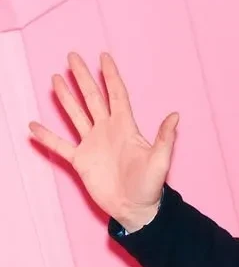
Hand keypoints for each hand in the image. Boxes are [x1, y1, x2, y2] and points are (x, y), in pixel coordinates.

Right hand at [29, 53, 177, 231]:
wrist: (136, 210)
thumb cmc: (150, 186)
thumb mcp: (160, 161)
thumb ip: (165, 138)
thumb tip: (175, 116)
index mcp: (125, 128)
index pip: (116, 94)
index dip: (110, 76)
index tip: (104, 56)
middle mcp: (107, 131)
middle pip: (92, 98)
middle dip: (83, 77)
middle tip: (72, 56)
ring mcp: (93, 145)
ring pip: (76, 115)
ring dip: (66, 97)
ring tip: (56, 78)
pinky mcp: (81, 161)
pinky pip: (60, 145)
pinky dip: (47, 137)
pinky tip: (33, 126)